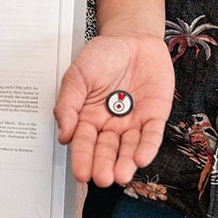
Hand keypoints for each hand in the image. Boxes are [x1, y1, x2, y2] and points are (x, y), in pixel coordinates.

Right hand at [56, 33, 173, 186]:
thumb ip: (68, 103)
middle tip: (102, 178)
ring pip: (129, 148)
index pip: (84, 143)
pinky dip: (147, 147)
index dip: (82, 158)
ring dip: (125, 162)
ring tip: (121, 175)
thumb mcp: (77, 75)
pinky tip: (142, 159)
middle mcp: (109, 125)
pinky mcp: (154, 116)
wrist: (132, 38)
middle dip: (103, 165)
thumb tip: (63, 133)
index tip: (81, 173)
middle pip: (106, 150)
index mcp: (87, 117)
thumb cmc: (102, 56)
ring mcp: (132, 122)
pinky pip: (151, 135)